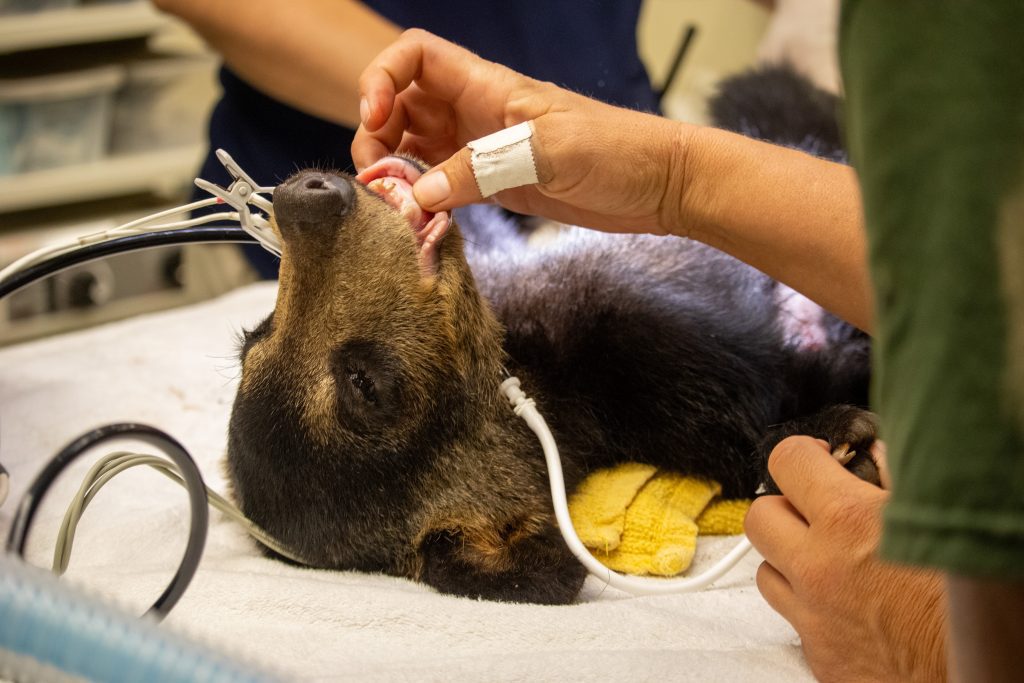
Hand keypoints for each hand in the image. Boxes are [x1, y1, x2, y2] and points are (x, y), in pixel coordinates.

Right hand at [354, 29, 691, 233]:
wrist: (659, 186)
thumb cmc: (616, 151)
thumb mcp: (546, 154)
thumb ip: (479, 169)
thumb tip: (419, 193)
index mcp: (487, 86)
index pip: (415, 57)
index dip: (382, 77)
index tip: (375, 116)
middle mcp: (475, 113)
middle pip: (401, 107)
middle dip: (377, 137)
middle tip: (379, 179)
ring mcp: (481, 150)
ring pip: (415, 149)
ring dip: (396, 173)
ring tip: (397, 206)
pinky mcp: (494, 185)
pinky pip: (442, 185)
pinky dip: (423, 200)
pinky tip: (422, 221)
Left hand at [744, 436, 946, 681]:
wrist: (980, 669)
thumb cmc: (968, 595)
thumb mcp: (938, 516)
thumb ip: (895, 477)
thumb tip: (872, 453)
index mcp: (849, 521)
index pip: (787, 460)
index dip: (803, 454)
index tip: (818, 461)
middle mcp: (819, 568)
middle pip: (759, 516)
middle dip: (784, 507)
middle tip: (816, 511)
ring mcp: (813, 616)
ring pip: (766, 571)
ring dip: (791, 561)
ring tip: (833, 562)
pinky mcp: (819, 656)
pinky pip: (793, 620)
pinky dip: (811, 607)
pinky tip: (848, 605)